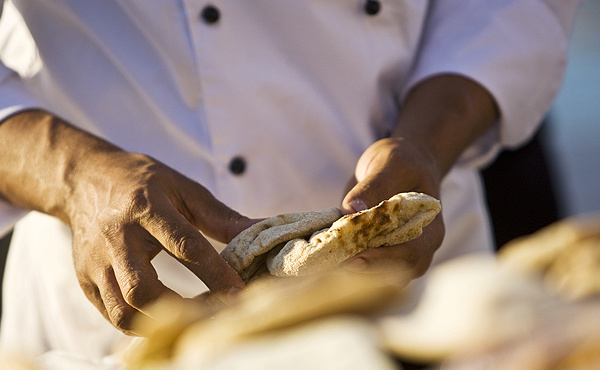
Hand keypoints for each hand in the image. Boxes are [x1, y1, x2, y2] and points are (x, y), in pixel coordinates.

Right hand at [66, 151, 254, 334]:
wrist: (85, 179)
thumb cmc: (143, 183)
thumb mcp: (184, 189)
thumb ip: (222, 216)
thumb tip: (262, 231)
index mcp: (145, 207)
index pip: (184, 245)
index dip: (214, 272)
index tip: (239, 292)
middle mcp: (116, 237)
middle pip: (143, 289)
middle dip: (184, 307)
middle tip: (215, 311)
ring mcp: (95, 262)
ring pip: (124, 310)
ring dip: (161, 323)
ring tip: (191, 316)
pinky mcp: (85, 279)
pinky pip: (112, 315)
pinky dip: (141, 324)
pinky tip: (165, 316)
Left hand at [340, 75, 497, 277]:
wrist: (405, 163)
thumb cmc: (402, 161)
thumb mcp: (390, 162)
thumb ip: (375, 184)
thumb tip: (351, 207)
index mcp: (430, 228)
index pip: (410, 252)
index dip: (382, 258)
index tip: (353, 258)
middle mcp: (420, 248)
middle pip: (395, 273)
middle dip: (363, 272)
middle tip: (331, 267)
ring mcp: (400, 254)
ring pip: (380, 278)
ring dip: (353, 275)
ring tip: (326, 267)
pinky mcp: (380, 253)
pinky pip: (367, 270)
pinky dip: (347, 268)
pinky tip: (327, 262)